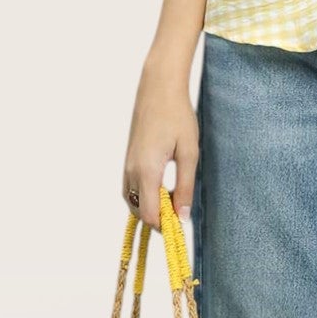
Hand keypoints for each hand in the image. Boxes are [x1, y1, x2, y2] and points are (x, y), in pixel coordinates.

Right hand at [122, 59, 198, 231]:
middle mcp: (132, 171)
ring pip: (133, 203)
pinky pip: (131, 190)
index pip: (150, 215)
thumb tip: (182, 217)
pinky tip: (162, 191)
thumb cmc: (178, 117)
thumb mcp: (189, 153)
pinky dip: (144, 198)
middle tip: (181, 213)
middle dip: (159, 220)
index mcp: (147, 171)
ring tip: (174, 201)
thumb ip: (185, 187)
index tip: (182, 228)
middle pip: (140, 213)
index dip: (165, 228)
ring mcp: (127, 166)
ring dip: (151, 209)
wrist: (158, 89)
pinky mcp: (128, 161)